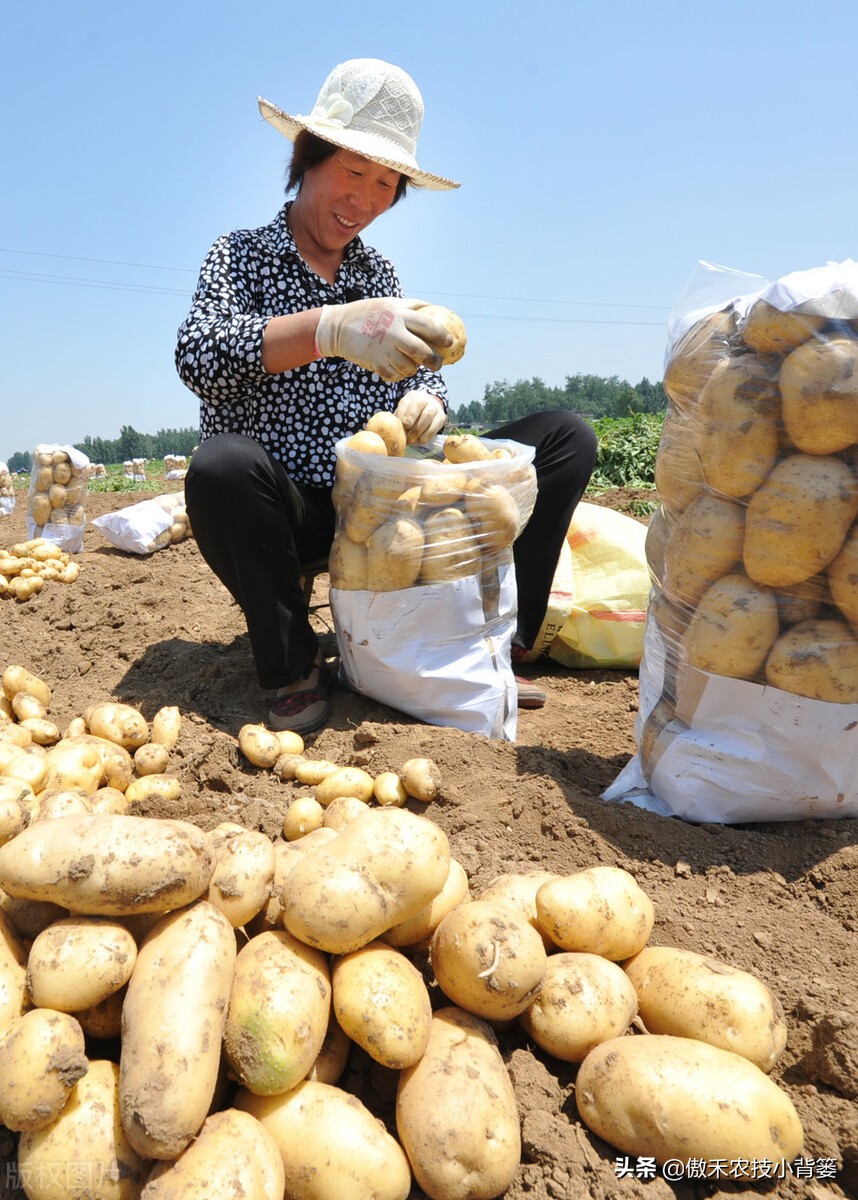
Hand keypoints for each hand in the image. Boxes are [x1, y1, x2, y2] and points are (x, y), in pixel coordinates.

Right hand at [315, 298, 453, 381]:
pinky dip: (399, 375)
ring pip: (410, 368)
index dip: (443, 337)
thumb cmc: (368, 313)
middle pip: (422, 352)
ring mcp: (384, 350)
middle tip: (437, 364)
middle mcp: (394, 332)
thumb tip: (436, 310)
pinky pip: (395, 376)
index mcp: (399, 315)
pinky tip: (396, 368)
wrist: (337, 327)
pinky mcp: (375, 364)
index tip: (450, 343)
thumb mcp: (391, 303)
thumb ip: (413, 306)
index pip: (429, 327)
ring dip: (414, 369)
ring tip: (412, 365)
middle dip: (434, 361)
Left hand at [395, 390, 446, 443]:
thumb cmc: (409, 411)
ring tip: (412, 440)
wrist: (427, 405)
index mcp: (413, 396)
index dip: (408, 415)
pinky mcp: (442, 417)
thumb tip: (391, 429)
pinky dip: (428, 435)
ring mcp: (435, 408)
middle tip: (407, 438)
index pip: (412, 404)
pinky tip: (421, 440)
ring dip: (420, 431)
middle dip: (414, 426)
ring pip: (429, 418)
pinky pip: (436, 427)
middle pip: (422, 411)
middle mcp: (426, 399)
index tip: (404, 425)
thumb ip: (398, 417)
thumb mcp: (402, 410)